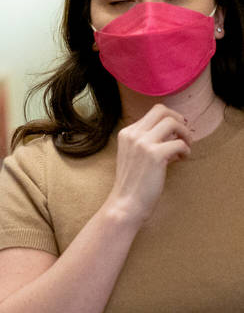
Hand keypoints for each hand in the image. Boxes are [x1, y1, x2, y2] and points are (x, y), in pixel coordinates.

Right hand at [109, 103, 192, 223]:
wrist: (126, 202)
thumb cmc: (132, 182)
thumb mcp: (133, 155)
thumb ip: (147, 141)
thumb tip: (172, 133)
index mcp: (127, 133)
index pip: (153, 112)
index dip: (169, 119)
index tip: (176, 132)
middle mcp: (133, 134)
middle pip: (162, 110)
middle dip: (179, 120)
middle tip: (184, 135)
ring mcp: (143, 143)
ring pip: (172, 122)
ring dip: (185, 133)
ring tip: (186, 147)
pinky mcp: (155, 155)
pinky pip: (179, 143)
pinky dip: (186, 150)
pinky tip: (182, 159)